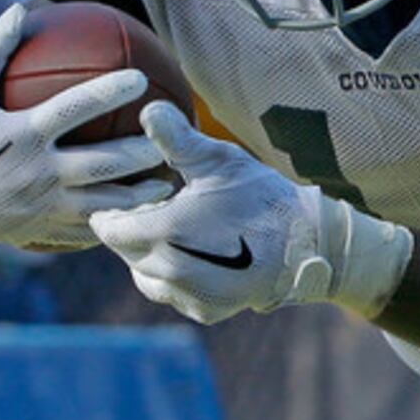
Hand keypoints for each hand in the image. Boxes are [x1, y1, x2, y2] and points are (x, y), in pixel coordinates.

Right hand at [0, 3, 165, 253]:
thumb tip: (19, 10)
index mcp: (21, 134)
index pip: (74, 109)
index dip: (109, 92)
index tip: (141, 79)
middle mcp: (37, 172)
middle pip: (102, 163)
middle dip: (142, 151)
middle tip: (172, 136)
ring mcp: (42, 206)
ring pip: (103, 203)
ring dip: (139, 194)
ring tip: (169, 181)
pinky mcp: (42, 230)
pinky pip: (86, 229)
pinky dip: (115, 222)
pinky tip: (140, 214)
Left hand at [89, 105, 409, 324]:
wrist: (309, 243)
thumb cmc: (261, 195)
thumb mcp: (220, 160)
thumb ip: (178, 137)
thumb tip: (147, 108)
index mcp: (169, 232)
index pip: (112, 229)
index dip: (110, 212)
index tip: (119, 196)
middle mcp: (174, 273)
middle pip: (126, 252)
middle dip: (130, 230)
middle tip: (144, 206)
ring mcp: (190, 297)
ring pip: (145, 275)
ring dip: (147, 254)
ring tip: (167, 229)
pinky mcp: (205, 311)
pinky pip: (170, 293)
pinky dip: (170, 275)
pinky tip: (187, 252)